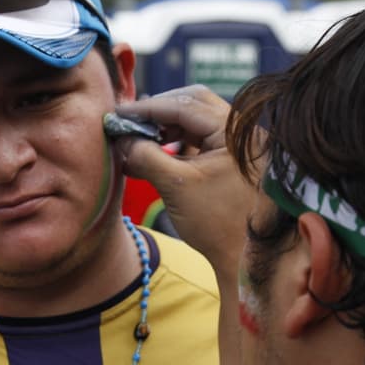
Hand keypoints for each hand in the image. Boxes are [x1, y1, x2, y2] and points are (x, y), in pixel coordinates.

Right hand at [114, 86, 261, 276]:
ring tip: (137, 144)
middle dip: (158, 113)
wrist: (245, 260)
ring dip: (164, 130)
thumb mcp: (175, 186)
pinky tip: (151, 157)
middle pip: (193, 104)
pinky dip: (175, 145)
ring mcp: (238, 146)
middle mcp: (242, 131)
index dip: (148, 108)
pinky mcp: (231, 161)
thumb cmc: (217, 224)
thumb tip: (121, 138)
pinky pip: (200, 141)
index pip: (185, 105)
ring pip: (195, 122)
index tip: (119, 115)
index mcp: (236, 131)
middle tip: (130, 124)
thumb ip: (146, 155)